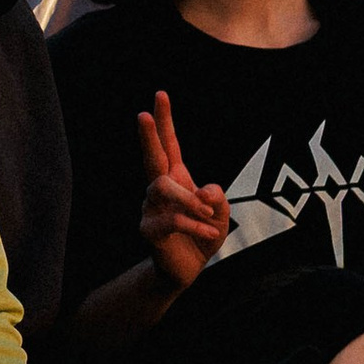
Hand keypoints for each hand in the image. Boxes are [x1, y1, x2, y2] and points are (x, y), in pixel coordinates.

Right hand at [136, 92, 230, 295]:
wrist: (187, 269)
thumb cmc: (202, 234)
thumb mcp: (220, 213)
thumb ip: (217, 197)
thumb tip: (201, 191)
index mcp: (177, 178)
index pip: (169, 145)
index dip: (165, 121)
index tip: (161, 95)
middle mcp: (160, 189)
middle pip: (152, 157)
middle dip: (148, 135)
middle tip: (142, 115)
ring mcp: (150, 208)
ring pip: (163, 188)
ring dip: (189, 200)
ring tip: (208, 214)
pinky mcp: (149, 229)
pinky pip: (170, 219)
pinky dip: (193, 225)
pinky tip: (207, 233)